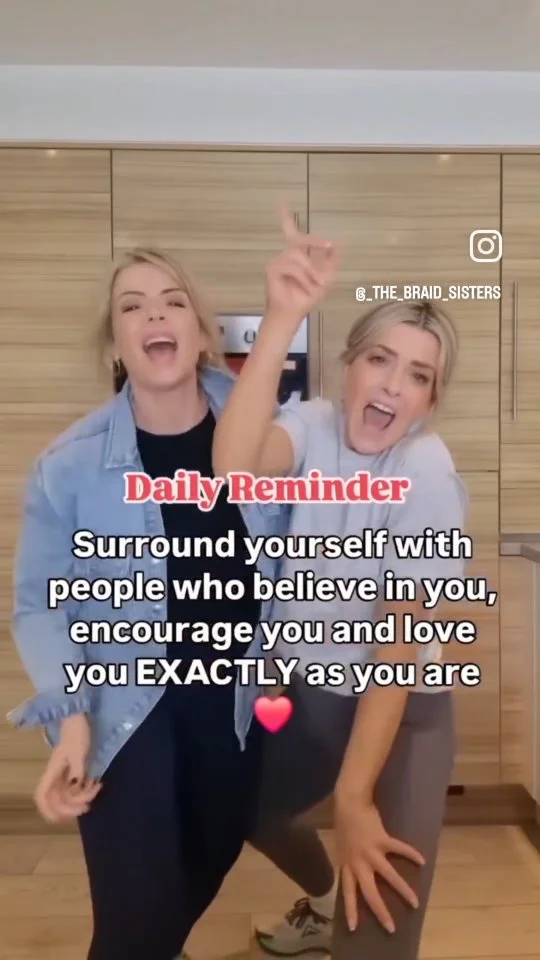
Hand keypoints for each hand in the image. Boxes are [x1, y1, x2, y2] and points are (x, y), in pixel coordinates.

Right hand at [34, 713, 100, 822]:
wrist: (80, 719)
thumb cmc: (77, 734)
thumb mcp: (78, 753)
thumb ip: (77, 772)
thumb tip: (75, 789)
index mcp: (52, 772)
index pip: (42, 796)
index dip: (48, 811)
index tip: (62, 818)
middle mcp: (57, 776)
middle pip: (58, 801)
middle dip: (73, 807)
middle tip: (88, 805)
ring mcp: (66, 774)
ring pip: (71, 795)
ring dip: (84, 797)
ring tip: (97, 787)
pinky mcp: (75, 771)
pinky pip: (79, 787)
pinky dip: (88, 789)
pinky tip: (98, 783)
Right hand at [264, 205, 337, 327]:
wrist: (294, 313)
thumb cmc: (306, 297)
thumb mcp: (326, 278)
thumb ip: (332, 261)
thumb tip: (340, 244)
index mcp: (296, 255)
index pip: (290, 231)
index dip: (285, 217)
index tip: (281, 201)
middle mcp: (285, 255)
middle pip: (300, 239)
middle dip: (315, 242)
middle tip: (329, 245)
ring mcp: (276, 261)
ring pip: (298, 256)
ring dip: (311, 271)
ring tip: (316, 284)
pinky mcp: (272, 269)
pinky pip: (293, 267)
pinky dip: (303, 278)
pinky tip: (306, 287)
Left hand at [334, 795, 424, 933]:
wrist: (349, 802)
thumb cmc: (345, 822)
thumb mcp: (342, 846)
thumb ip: (349, 861)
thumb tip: (356, 872)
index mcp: (347, 864)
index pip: (347, 892)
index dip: (350, 909)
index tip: (354, 928)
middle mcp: (358, 862)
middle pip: (369, 892)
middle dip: (380, 911)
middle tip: (391, 927)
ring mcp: (370, 852)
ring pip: (388, 876)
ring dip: (402, 890)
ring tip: (415, 902)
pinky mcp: (382, 839)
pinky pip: (399, 849)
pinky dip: (410, 854)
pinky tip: (422, 861)